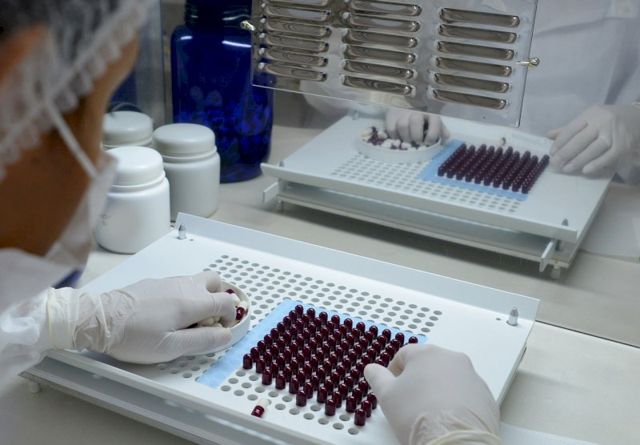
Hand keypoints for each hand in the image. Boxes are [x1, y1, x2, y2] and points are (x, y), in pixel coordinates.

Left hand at [47, 271, 235, 362]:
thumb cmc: (135, 337)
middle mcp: (185, 285)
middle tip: (208, 319)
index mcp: (194, 301)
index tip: (218, 331)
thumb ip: (204, 340)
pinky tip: (166, 314)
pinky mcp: (154, 282)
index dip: (229, 317)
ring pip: (196, 281)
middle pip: (215, 282)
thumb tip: (227, 334)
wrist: (100, 319)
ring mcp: (169, 281)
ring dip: (201, 296)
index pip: (226, 302)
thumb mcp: (172, 347)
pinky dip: (184, 295)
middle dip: (219, 298)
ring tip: (186, 320)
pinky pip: (179, 284)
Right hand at [364, 345, 499, 444]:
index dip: (394, 371)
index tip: (391, 386)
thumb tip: (372, 369)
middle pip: (428, 365)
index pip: (404, 354)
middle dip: (417, 380)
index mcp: (427, 353)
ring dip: (438, 390)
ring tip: (429, 413)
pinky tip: (446, 419)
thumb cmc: (419, 416)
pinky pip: (466, 394)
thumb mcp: (386, 395)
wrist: (454, 441)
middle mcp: (452, 359)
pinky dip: (456, 403)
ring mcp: (472, 377)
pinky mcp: (485, 396)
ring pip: (449, 379)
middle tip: (409, 401)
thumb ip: (377, 377)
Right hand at [385, 109, 448, 145]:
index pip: (434, 123)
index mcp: (430, 112)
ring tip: (408, 139)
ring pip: (402, 125)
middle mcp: (416, 110)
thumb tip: (446, 137)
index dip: (431, 136)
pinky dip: (395, 137)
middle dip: (416, 136)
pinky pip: (391, 129)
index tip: (428, 142)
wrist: (404, 103)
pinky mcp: (391, 116)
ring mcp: (402, 113)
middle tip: (416, 141)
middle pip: (415, 122)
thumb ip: (440, 129)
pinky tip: (399, 137)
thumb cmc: (422, 116)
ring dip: (405, 137)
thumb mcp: (433, 120)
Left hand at [548, 105, 639, 175]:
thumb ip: (569, 128)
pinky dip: (596, 164)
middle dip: (566, 153)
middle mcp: (602, 122)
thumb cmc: (606, 120)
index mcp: (591, 114)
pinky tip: (585, 170)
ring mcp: (614, 134)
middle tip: (555, 164)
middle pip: (581, 139)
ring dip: (578, 160)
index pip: (572, 129)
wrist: (637, 118)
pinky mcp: (623, 145)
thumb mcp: (588, 119)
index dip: (560, 142)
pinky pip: (608, 157)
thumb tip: (548, 136)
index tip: (551, 153)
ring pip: (594, 149)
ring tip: (566, 169)